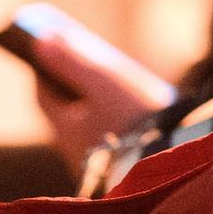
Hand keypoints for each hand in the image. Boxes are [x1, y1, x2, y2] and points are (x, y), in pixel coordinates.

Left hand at [30, 29, 176, 169]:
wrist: (172, 170)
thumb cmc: (136, 123)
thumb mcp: (105, 84)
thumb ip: (73, 62)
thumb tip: (40, 41)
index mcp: (64, 131)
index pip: (44, 94)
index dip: (45, 68)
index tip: (49, 48)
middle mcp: (74, 152)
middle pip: (65, 111)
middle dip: (70, 85)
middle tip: (81, 61)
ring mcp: (96, 167)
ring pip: (88, 127)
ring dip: (94, 104)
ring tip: (110, 82)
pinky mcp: (120, 172)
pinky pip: (109, 141)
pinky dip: (113, 121)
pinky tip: (132, 112)